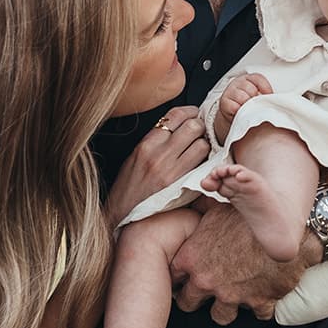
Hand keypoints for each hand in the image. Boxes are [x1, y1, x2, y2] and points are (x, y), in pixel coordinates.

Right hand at [104, 106, 209, 225]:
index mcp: (147, 144)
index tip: (193, 116)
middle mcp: (160, 155)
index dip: (190, 112)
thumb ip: (156, 140)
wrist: (123, 215)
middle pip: (194, 126)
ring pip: (202, 145)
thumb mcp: (135, 156)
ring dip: (205, 146)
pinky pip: (202, 166)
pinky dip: (205, 163)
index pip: (176, 115)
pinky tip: (200, 165)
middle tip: (199, 134)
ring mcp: (172, 171)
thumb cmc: (129, 187)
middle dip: (200, 128)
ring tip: (200, 151)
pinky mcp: (182, 186)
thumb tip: (178, 126)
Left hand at [170, 202, 323, 323]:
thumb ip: (202, 211)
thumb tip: (195, 201)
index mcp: (192, 258)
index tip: (183, 277)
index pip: (173, 276)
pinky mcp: (258, 301)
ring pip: (220, 316)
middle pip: (188, 302)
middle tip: (203, 293)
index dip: (178, 277)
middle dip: (195, 299)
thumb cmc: (248, 214)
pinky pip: (257, 315)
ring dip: (226, 308)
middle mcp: (207, 281)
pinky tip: (263, 297)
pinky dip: (261, 307)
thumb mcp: (218, 208)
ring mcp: (232, 295)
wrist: (282, 225)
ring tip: (233, 298)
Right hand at [215, 73, 272, 142]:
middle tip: (256, 106)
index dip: (265, 88)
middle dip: (255, 99)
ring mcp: (230, 91)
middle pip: (251, 89)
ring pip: (243, 97)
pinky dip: (239, 111)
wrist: (233, 115)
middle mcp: (238, 82)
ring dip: (247, 106)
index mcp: (249, 79)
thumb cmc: (249, 105)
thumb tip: (276, 100)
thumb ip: (265, 95)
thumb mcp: (258, 96)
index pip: (258, 79)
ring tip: (248, 110)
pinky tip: (241, 113)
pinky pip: (234, 106)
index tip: (268, 96)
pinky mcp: (224, 102)